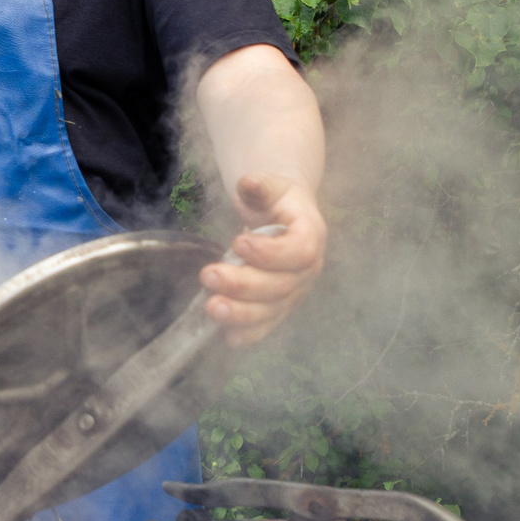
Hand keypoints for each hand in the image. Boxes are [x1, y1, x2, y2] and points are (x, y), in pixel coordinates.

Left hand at [198, 172, 325, 347]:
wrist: (283, 216)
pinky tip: (227, 337)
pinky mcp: (279, 308)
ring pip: (272, 310)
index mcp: (311, 234)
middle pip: (280, 285)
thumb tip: (248, 182)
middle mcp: (307, 269)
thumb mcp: (269, 185)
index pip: (300, 251)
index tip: (238, 243)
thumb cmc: (275, 201)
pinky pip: (266, 325)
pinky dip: (248, 334)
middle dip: (243, 284)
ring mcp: (294, 292)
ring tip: (211, 307)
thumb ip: (260, 184)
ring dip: (241, 313)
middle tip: (208, 275)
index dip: (271, 253)